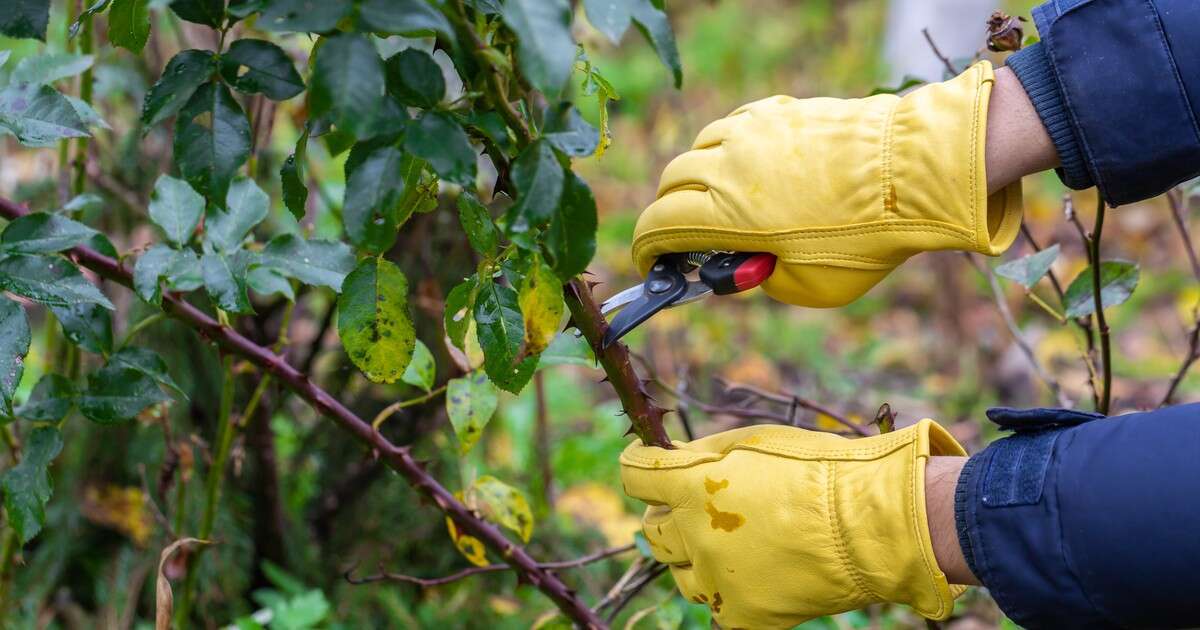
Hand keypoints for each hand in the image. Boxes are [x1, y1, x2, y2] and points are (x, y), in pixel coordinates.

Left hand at [620, 420, 967, 627]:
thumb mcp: (754, 441)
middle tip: (691, 505)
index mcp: (692, 486)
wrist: (869, 523)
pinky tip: (748, 574)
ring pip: (679, 572)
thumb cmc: (818, 469)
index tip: (642, 462)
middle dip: (666, 514)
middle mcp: (694, 534)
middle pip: (652, 530)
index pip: (635, 476)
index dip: (637, 465)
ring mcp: (717, 578)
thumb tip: (671, 456)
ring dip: (692, 555)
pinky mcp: (742, 616)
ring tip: (729, 541)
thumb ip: (704, 453)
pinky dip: (725, 592)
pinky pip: (714, 608)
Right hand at [631, 61, 1024, 306]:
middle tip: (685, 233)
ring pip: (701, 147)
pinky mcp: (782, 111)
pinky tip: (754, 164)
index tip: (652, 262)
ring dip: (698, 175)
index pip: (658, 226)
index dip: (646, 249)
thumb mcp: (807, 287)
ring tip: (720, 197)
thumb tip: (749, 263)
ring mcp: (754, 131)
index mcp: (726, 214)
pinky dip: (732, 147)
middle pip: (672, 182)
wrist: (915, 174)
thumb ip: (763, 278)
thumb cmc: (865, 240)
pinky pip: (738, 125)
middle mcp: (729, 166)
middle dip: (669, 211)